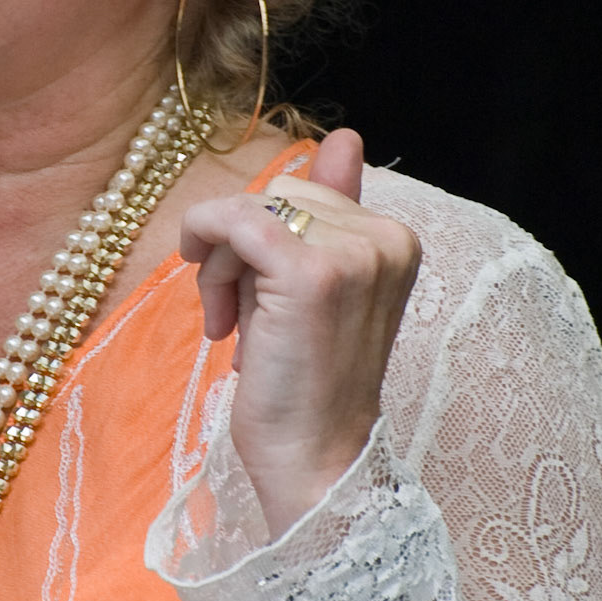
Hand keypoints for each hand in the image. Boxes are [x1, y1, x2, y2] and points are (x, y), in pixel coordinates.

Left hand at [179, 130, 419, 538]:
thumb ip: (329, 212)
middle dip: (235, 252)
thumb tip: (344, 136)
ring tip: (232, 327)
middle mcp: (384, 237)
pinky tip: (219, 319)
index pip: (299, 195)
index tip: (254, 301)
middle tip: (234, 318)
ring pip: (248, 211)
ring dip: (219, 267)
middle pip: (272, 197)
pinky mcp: (311, 273)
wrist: (315, 464)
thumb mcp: (313, 287)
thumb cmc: (306, 387)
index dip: (259, 244)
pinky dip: (207, 254)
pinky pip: (234, 222)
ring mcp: (352, 253)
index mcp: (394, 236)